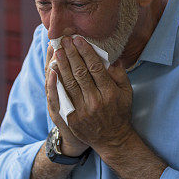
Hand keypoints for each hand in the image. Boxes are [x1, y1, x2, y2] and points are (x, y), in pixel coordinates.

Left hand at [51, 36, 133, 151]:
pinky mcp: (72, 118)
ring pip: (69, 83)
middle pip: (80, 73)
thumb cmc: (120, 112)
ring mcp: (82, 111)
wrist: (112, 139)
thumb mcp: (126, 92)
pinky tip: (52, 71)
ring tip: (57, 50)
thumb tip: (111, 56)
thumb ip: (119, 74)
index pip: (95, 68)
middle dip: (71, 54)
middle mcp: (95, 101)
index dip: (86, 52)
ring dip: (62, 65)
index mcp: (110, 93)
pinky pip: (61, 98)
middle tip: (64, 40)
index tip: (78, 39)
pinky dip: (56, 83)